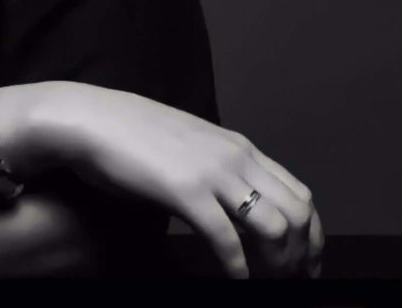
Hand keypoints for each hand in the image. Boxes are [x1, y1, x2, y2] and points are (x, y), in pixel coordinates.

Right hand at [38, 82, 323, 278]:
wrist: (90, 120)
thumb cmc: (129, 134)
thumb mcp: (187, 146)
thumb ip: (215, 170)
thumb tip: (231, 207)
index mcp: (237, 146)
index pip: (299, 193)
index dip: (310, 236)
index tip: (305, 264)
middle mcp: (234, 156)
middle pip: (297, 213)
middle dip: (302, 256)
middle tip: (291, 282)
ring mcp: (212, 172)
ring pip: (274, 227)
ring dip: (276, 264)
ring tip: (264, 282)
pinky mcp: (186, 191)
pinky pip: (227, 239)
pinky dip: (237, 268)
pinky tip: (233, 279)